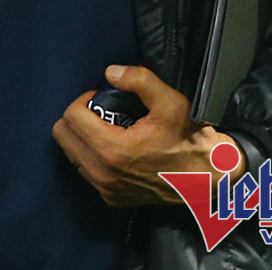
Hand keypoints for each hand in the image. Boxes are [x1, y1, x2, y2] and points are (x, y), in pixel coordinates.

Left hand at [51, 64, 246, 207]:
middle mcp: (102, 174)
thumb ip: (139, 80)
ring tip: (109, 128)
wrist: (208, 177)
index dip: (84, 100)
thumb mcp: (170, 101)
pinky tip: (115, 147)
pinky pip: (86, 170)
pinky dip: (92, 155)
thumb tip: (110, 72)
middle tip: (102, 110)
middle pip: (63, 135)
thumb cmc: (189, 138)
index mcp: (111, 150)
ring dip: (83, 136)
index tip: (102, 97)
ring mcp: (105, 189)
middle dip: (78, 117)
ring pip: (71, 154)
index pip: (70, 116)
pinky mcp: (112, 199)